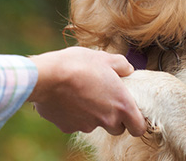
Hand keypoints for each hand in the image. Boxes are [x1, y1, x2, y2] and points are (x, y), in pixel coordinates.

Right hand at [27, 46, 146, 136]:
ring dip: (90, 113)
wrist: (47, 76)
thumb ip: (122, 65)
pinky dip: (71, 114)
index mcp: (121, 105)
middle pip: (116, 128)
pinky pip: (73, 123)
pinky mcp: (67, 127)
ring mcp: (86, 126)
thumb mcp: (104, 57)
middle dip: (112, 118)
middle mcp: (106, 120)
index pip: (138, 128)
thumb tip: (127, 69)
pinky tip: (64, 98)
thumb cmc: (78, 64)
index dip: (136, 121)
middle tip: (102, 98)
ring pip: (93, 124)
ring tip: (78, 93)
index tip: (129, 113)